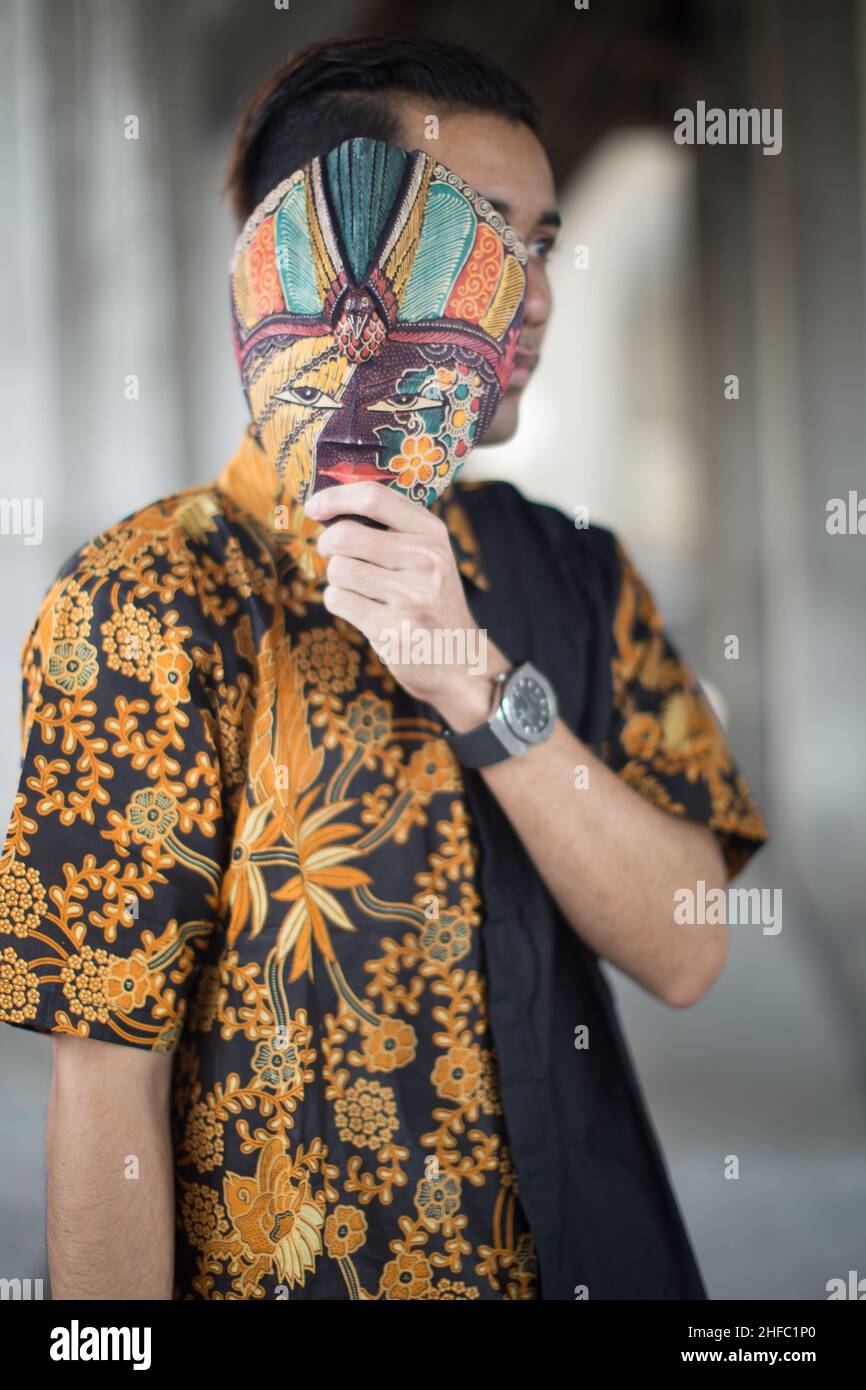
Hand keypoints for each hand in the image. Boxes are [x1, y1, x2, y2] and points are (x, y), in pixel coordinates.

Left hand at [306, 482, 508, 726]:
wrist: (460, 660)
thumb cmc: (431, 602)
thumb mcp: (429, 556)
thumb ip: (391, 528)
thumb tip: (331, 505)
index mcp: (432, 533)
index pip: (374, 498)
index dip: (335, 497)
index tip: (314, 507)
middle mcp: (426, 560)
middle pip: (345, 535)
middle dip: (327, 545)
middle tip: (334, 555)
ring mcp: (411, 596)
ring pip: (338, 569)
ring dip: (336, 579)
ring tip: (358, 589)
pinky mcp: (393, 629)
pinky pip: (338, 600)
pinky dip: (339, 603)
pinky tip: (361, 610)